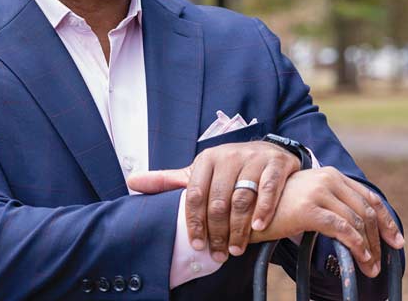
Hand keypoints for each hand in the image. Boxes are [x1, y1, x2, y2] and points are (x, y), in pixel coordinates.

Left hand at [127, 141, 300, 261]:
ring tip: (236, 249)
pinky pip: (268, 188)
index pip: (195, 193)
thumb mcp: (199, 172)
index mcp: (207, 159)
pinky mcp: (276, 164)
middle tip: (217, 253)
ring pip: (242, 197)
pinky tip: (259, 228)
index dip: (194, 222)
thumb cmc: (228, 169)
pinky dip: (263, 209)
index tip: (196, 245)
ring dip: (238, 228)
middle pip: (218, 200)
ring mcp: (253, 159)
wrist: (268, 154)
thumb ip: (168, 180)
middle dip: (216, 231)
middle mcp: (229, 156)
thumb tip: (131, 181)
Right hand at [252, 167, 404, 277]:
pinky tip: (360, 259)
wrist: (249, 207)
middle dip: (378, 238)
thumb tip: (360, 223)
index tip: (394, 239)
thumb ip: (331, 199)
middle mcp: (326, 178)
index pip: (367, 196)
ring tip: (369, 266)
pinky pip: (343, 230)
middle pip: (365, 210)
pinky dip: (357, 247)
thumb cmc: (278, 205)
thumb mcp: (308, 196)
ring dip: (369, 248)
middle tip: (379, 261)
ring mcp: (317, 191)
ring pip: (357, 222)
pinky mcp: (308, 208)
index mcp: (328, 173)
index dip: (384, 219)